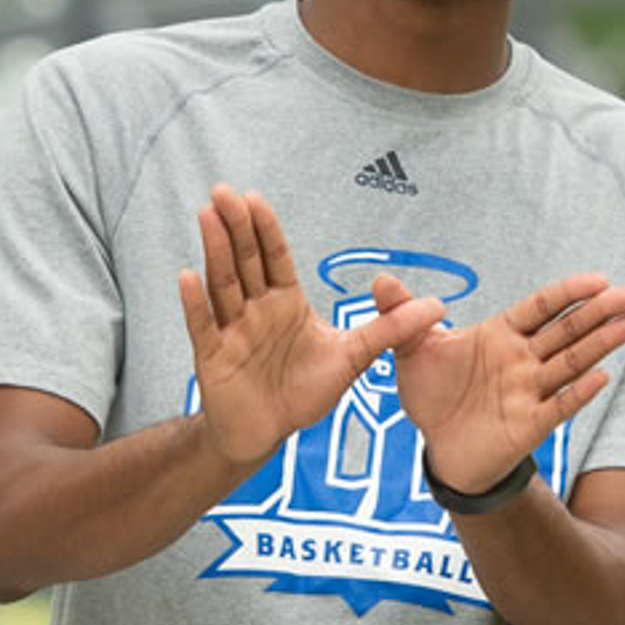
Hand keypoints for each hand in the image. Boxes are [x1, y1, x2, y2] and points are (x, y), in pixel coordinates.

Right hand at [179, 184, 443, 469]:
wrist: (269, 433)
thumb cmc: (304, 390)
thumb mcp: (354, 358)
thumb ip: (390, 329)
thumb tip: (438, 307)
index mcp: (286, 302)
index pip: (275, 257)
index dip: (266, 228)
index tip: (255, 198)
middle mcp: (255, 309)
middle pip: (246, 260)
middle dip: (236, 226)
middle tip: (224, 191)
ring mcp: (232, 330)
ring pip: (223, 284)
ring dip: (214, 251)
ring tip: (207, 216)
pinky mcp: (214, 357)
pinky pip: (203, 326)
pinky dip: (194, 304)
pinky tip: (186, 276)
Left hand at [373, 273, 624, 495]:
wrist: (439, 446)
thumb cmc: (433, 392)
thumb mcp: (411, 350)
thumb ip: (402, 316)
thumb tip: (380, 280)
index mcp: (500, 334)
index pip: (540, 307)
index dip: (568, 292)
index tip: (598, 278)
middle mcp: (522, 359)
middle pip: (567, 330)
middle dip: (600, 312)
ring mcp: (529, 390)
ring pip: (572, 362)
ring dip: (603, 344)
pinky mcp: (530, 424)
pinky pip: (559, 405)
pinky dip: (578, 392)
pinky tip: (602, 376)